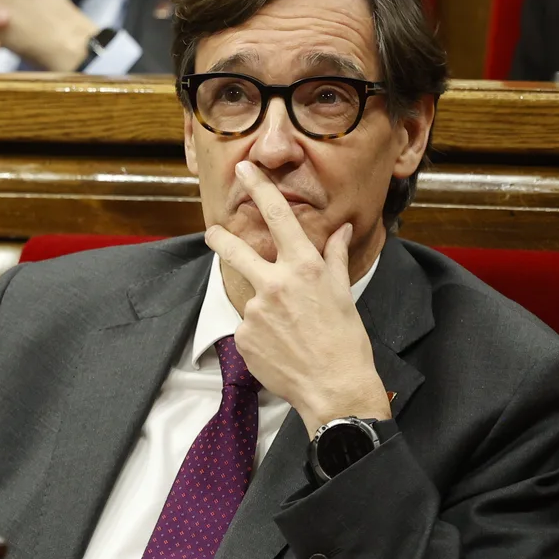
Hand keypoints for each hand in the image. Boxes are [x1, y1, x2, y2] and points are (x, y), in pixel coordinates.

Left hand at [203, 161, 390, 433]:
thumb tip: (341, 228)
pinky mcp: (242, 336)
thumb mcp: (343, 293)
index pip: (278, 216)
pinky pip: (247, 328)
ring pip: (251, 298)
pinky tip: (280, 349)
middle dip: (220, 238)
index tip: (244, 169)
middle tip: (212, 232)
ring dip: (263, 309)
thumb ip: (334, 257)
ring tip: (289, 334)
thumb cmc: (346, 341)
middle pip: (235, 249)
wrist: (334, 389)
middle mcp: (275, 283)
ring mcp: (254, 311)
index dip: (259, 187)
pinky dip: (260, 335)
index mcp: (303, 267)